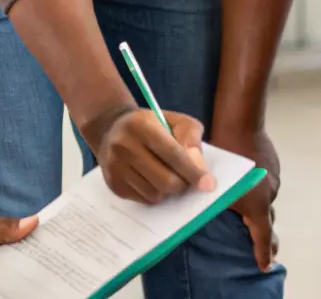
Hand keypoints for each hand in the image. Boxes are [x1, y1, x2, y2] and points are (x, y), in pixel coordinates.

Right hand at [85, 104, 214, 203]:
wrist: (111, 128)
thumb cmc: (151, 124)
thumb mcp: (174, 120)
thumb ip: (191, 136)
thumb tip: (198, 166)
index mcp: (142, 125)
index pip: (173, 154)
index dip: (193, 171)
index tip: (209, 184)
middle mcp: (124, 146)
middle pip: (165, 180)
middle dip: (183, 184)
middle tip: (188, 180)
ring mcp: (116, 167)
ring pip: (155, 194)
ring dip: (169, 191)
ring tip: (168, 175)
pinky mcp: (113, 184)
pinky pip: (143, 200)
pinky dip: (155, 194)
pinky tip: (152, 179)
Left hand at [213, 125, 279, 272]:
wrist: (240, 125)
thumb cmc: (224, 158)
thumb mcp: (219, 190)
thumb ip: (221, 205)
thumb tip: (218, 211)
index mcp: (257, 205)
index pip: (263, 236)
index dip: (264, 253)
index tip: (265, 266)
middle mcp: (269, 194)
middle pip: (267, 218)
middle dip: (265, 233)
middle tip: (268, 250)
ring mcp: (274, 177)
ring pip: (265, 197)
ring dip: (258, 203)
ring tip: (248, 206)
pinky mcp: (273, 163)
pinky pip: (266, 182)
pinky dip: (259, 187)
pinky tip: (248, 181)